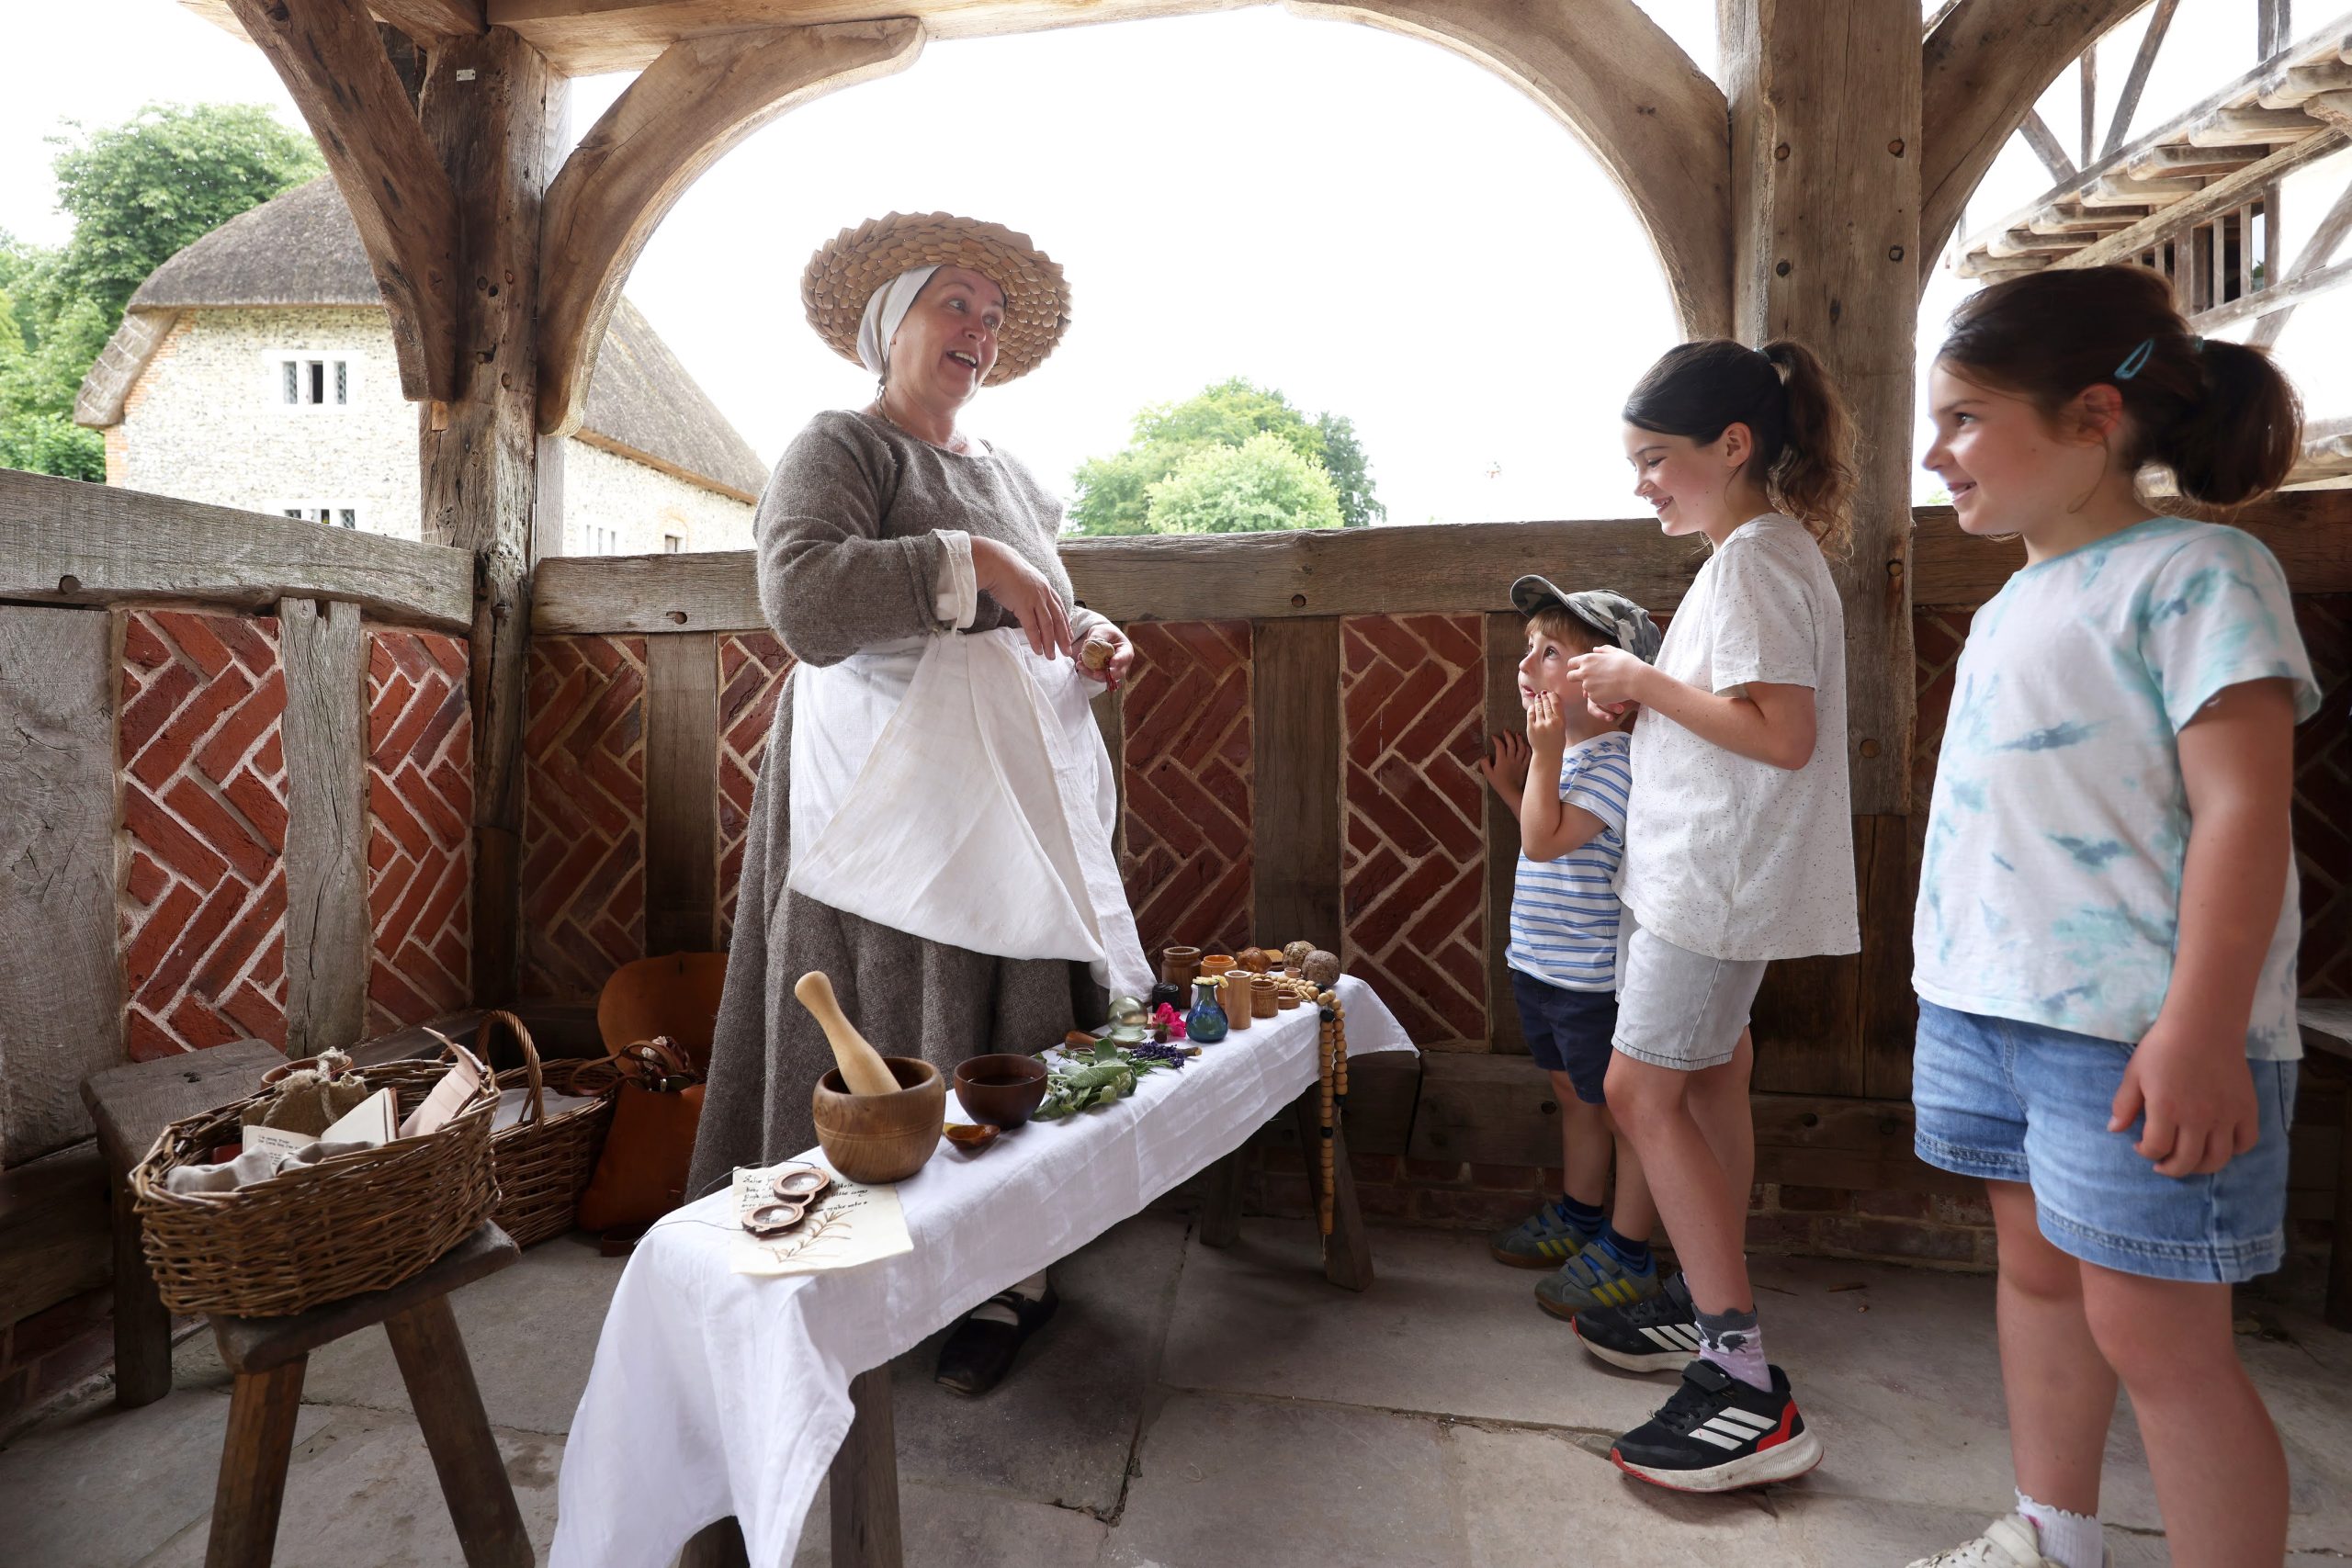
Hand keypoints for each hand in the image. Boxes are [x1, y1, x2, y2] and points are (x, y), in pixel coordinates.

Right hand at [970, 536, 1072, 659]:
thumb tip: (1034, 605)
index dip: (1066, 625)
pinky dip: (1036, 639)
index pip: (1061, 610)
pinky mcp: (1023, 604)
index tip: (1069, 638)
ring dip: (1050, 643)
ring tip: (1051, 656)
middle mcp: (1044, 594)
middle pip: (1058, 620)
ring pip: (1047, 625)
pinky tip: (1038, 650)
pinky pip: (1031, 626)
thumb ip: (1034, 593)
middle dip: (1064, 638)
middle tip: (1067, 652)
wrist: (997, 563)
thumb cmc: (1008, 572)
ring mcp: (1035, 599)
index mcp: (1047, 588)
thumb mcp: (1028, 582)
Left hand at [1074, 624, 1133, 690]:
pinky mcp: (1103, 672)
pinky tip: (1080, 664)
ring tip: (1081, 664)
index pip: (1125, 656)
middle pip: (1118, 673)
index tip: (1112, 663)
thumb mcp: (1102, 631)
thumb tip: (1090, 645)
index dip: (1119, 661)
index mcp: (1125, 649)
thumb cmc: (1104, 632)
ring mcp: (1113, 669)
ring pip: (1105, 677)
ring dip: (1092, 674)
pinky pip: (1096, 676)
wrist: (1100, 637)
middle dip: (1106, 675)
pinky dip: (1087, 672)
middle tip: (1096, 674)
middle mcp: (1122, 662)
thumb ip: (1098, 637)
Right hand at [1477, 731, 1528, 796]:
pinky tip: (1526, 745)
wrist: (1511, 792)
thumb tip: (1485, 756)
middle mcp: (1511, 759)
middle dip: (1508, 735)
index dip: (1497, 739)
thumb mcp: (1488, 774)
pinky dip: (1527, 749)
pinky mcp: (1524, 766)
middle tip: (1506, 731)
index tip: (1494, 737)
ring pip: (1521, 748)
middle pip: (1511, 744)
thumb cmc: (1498, 783)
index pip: (1500, 746)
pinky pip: (1528, 756)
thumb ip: (1485, 763)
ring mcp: (1519, 762)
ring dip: (1519, 740)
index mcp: (1502, 760)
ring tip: (1517, 735)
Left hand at [1526, 690, 1566, 752]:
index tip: (1551, 694)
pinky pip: (1530, 713)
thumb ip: (1558, 717)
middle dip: (1545, 697)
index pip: (1556, 704)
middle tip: (1543, 693)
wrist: (1547, 754)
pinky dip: (1532, 708)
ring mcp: (1540, 725)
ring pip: (1538, 707)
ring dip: (1538, 701)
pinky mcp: (1531, 727)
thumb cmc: (1556, 742)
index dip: (1553, 696)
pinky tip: (1533, 706)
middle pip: (1547, 704)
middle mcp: (1550, 722)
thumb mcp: (1562, 728)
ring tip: (1538, 697)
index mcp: (1560, 722)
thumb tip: (1553, 703)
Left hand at [1564, 646, 1645, 713]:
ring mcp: (1588, 686)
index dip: (1575, 666)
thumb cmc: (1628, 664)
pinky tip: (1611, 692)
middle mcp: (1584, 672)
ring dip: (1592, 688)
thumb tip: (1595, 650)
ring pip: (1584, 689)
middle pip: (1570, 677)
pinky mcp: (1594, 698)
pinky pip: (1594, 698)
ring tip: (1608, 685)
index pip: (1571, 663)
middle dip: (1575, 679)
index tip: (1581, 669)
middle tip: (1587, 680)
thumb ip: (1603, 650)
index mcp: (1588, 660)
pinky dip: (1600, 696)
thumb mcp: (1616, 652)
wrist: (1635, 679)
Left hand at [2108, 1017, 2261, 1176]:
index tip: (2141, 1146)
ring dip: (2201, 1167)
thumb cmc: (2163, 1048)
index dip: (2145, 1153)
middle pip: (2187, 1161)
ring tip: (2189, 1160)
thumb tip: (2114, 1130)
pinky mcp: (2246, 1109)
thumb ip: (2123, 1104)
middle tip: (2163, 1164)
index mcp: (2166, 1109)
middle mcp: (2198, 1117)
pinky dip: (2234, 1150)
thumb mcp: (2134, 1073)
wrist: (2203, 1026)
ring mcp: (2225, 1115)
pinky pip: (2246, 1142)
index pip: (2156, 1149)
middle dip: (2171, 1168)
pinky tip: (2218, 1144)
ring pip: (2217, 1159)